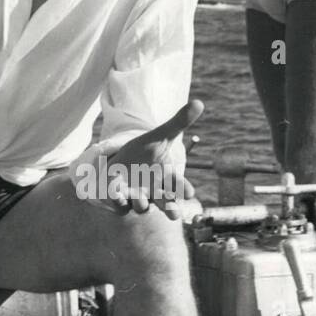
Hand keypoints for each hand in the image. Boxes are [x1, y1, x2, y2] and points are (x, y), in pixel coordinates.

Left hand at [105, 99, 203, 217]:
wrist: (121, 165)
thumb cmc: (145, 153)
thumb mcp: (160, 136)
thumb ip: (179, 123)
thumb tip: (199, 102)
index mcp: (168, 179)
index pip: (179, 186)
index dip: (184, 189)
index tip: (189, 192)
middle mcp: (155, 192)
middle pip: (165, 203)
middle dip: (169, 208)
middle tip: (174, 213)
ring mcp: (138, 199)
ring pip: (142, 206)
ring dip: (141, 202)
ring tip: (140, 197)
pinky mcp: (121, 203)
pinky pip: (121, 206)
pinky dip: (119, 201)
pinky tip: (117, 193)